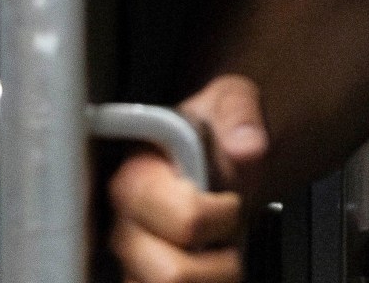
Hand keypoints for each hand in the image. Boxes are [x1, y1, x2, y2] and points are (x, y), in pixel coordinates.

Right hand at [109, 75, 270, 282]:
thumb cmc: (212, 135)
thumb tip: (247, 146)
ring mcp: (127, 262)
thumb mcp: (230, 103)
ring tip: (219, 262)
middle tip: (228, 241)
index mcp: (136, 177)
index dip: (220, 218)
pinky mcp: (136, 282)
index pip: (185, 219)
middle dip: (219, 266)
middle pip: (172, 275)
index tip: (230, 202)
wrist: (213, 160)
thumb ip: (239, 114)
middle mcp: (121, 225)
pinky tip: (206, 277)